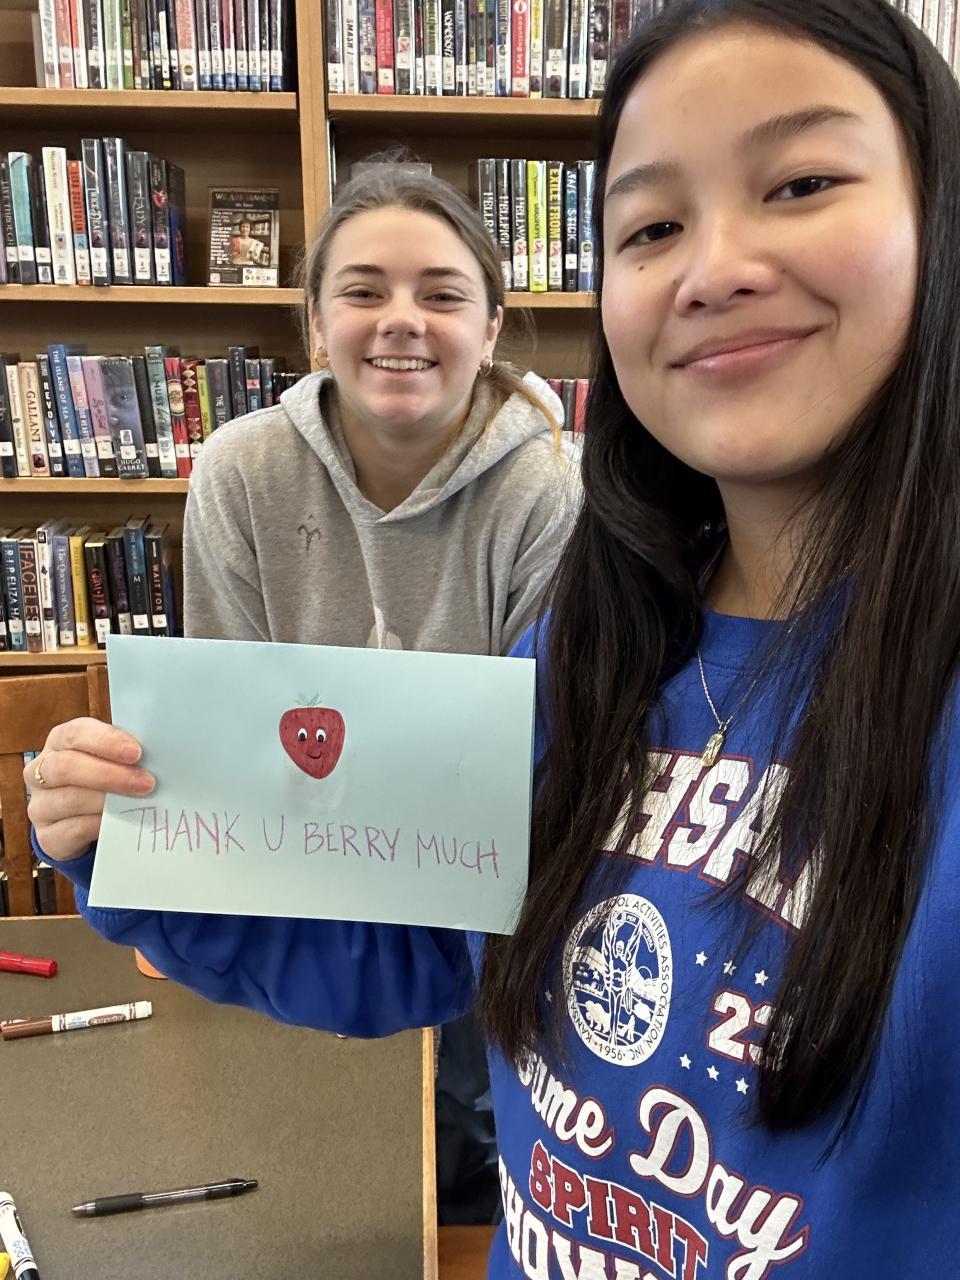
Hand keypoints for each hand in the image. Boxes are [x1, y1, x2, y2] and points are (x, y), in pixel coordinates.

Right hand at [26, 718, 154, 862]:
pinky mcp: (47, 835)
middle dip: (110, 775)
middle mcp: (41, 771)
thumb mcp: (110, 760)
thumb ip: (124, 755)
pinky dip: (99, 824)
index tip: (136, 752)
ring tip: (139, 802)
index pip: (75, 733)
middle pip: (66, 767)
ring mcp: (40, 805)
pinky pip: (73, 829)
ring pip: (70, 800)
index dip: (106, 741)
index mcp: (59, 742)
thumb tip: (157, 758)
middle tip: (146, 783)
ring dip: (108, 801)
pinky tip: (120, 822)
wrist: (78, 822)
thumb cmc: (100, 780)